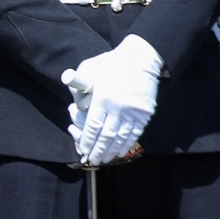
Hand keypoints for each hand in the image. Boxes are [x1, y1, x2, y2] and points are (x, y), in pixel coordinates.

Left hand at [61, 34, 161, 165]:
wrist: (140, 58)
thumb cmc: (110, 63)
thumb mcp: (88, 69)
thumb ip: (78, 87)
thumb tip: (74, 105)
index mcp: (103, 98)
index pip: (92, 126)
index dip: (87, 141)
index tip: (83, 150)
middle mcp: (118, 108)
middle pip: (106, 136)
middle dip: (98, 150)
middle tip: (92, 160)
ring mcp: (133, 112)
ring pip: (121, 138)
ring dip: (112, 151)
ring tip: (105, 160)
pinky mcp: (145, 113)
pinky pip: (134, 133)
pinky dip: (127, 144)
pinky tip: (120, 151)